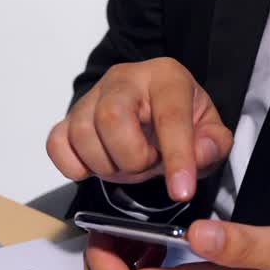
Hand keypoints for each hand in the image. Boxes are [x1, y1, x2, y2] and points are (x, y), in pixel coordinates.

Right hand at [47, 57, 232, 201]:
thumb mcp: (210, 131)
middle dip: (131, 157)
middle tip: (147, 165)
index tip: (182, 191)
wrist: (152, 111)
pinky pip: (56, 143)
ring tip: (126, 164)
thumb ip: (212, 145)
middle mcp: (124, 79)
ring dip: (107, 165)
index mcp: (165, 78)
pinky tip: (96, 166)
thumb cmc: (181, 119)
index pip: (169, 117)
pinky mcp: (69, 117)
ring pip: (82, 134)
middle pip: (111, 117)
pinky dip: (73, 165)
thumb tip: (198, 157)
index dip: (177, 158)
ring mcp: (92, 97)